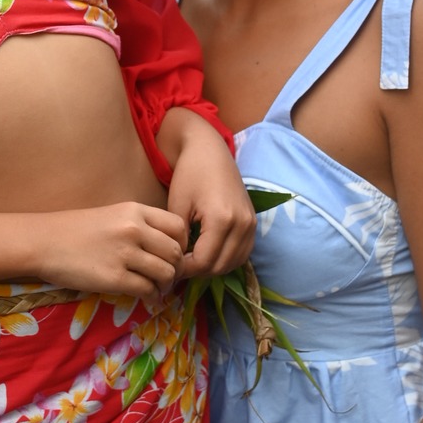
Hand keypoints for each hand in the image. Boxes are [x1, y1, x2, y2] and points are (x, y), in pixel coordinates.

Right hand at [37, 202, 187, 297]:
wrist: (43, 242)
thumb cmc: (75, 230)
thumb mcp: (112, 215)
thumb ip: (139, 226)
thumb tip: (164, 248)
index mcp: (135, 211)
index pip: (178, 227)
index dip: (182, 244)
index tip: (174, 255)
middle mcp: (134, 229)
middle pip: (175, 252)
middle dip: (177, 269)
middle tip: (169, 278)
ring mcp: (124, 253)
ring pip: (166, 273)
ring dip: (166, 286)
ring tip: (158, 290)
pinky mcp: (114, 277)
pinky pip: (147, 289)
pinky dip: (152, 297)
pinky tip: (147, 298)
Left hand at [164, 121, 256, 277]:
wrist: (210, 151)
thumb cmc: (189, 174)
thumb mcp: (177, 207)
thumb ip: (178, 239)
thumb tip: (176, 264)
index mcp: (222, 220)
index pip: (203, 263)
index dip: (184, 269)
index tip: (169, 265)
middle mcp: (242, 225)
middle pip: (219, 267)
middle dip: (196, 271)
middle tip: (178, 265)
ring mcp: (251, 225)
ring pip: (232, 264)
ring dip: (212, 267)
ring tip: (192, 259)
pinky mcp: (253, 224)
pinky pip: (242, 254)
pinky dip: (226, 259)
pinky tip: (208, 253)